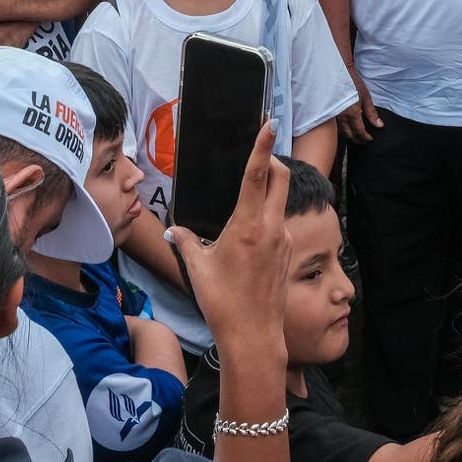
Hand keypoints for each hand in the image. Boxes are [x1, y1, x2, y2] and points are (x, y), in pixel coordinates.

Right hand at [169, 122, 290, 351]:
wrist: (254, 337)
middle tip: (259, 154)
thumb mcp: (198, 269)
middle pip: (281, 179)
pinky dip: (268, 219)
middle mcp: (272, 228)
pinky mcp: (288, 255)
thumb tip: (174, 232)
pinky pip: (280, 226)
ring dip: (269, 193)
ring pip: (281, 203)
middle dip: (272, 161)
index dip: (263, 145)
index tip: (270, 124)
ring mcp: (284, 241)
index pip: (259, 174)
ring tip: (244, 204)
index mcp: (249, 225)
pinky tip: (249, 236)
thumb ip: (186, 243)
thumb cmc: (224, 303)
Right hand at [337, 76, 382, 143]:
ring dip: (349, 137)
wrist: (340, 72)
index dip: (365, 138)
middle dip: (357, 140)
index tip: (370, 139)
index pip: (359, 132)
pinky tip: (347, 129)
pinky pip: (336, 126)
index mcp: (352, 114)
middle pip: (349, 135)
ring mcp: (334, 116)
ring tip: (356, 137)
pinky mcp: (330, 112)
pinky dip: (343, 130)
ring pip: (342, 132)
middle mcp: (342, 117)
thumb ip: (372, 113)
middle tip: (364, 141)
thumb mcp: (366, 97)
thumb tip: (379, 125)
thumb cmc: (353, 83)